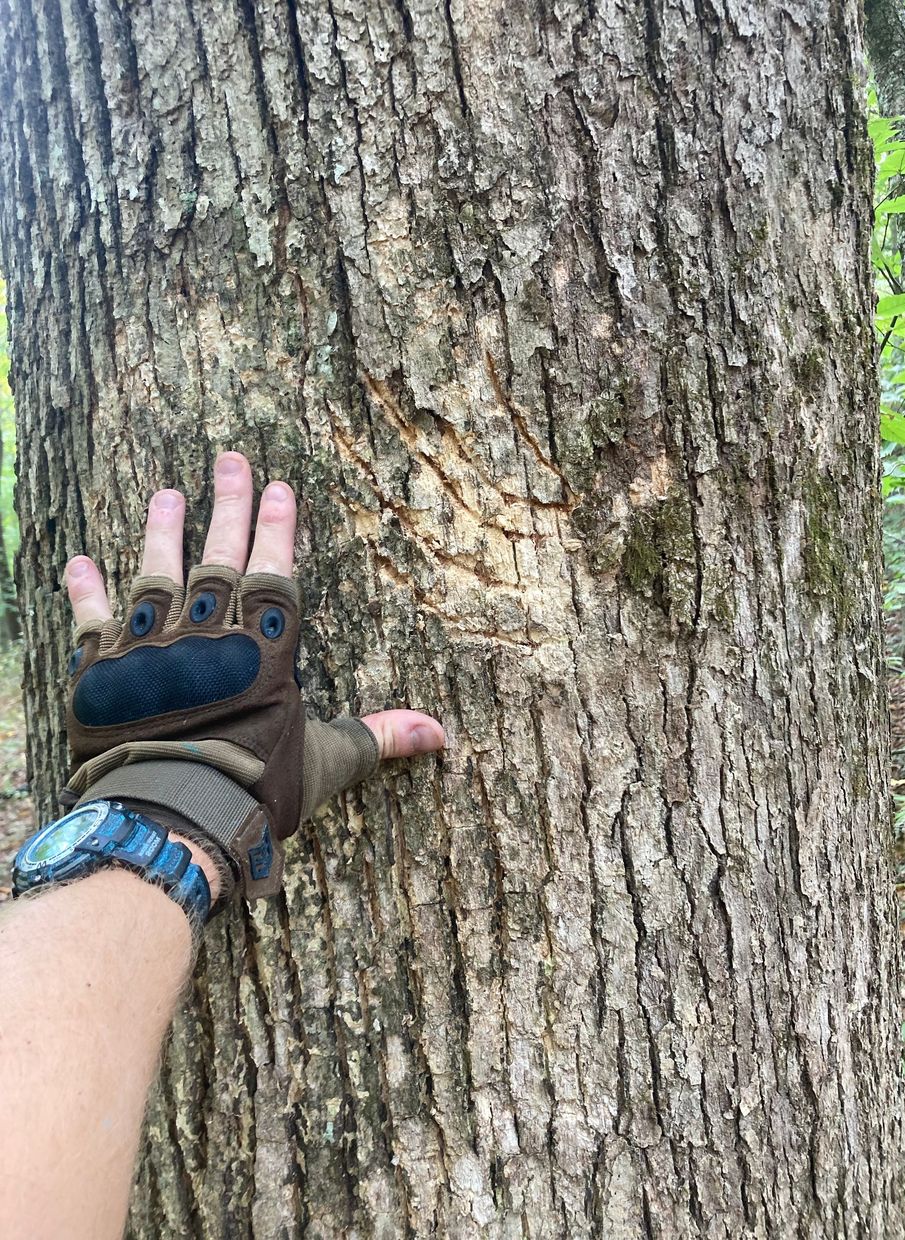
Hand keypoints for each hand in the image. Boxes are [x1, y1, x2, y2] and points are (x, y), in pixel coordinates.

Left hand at [62, 451, 444, 899]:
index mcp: (263, 650)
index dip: (278, 530)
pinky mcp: (103, 671)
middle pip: (220, 558)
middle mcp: (208, 634)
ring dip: (162, 533)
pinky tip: (79, 561)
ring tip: (168, 495)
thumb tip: (441, 734)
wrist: (173, 812)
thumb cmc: (256, 787)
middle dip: (229, 508)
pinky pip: (93, 622)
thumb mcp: (326, 761)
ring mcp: (152, 647)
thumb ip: (377, 736)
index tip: (280, 487)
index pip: (274, 574)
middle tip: (230, 461)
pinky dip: (85, 593)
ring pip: (159, 574)